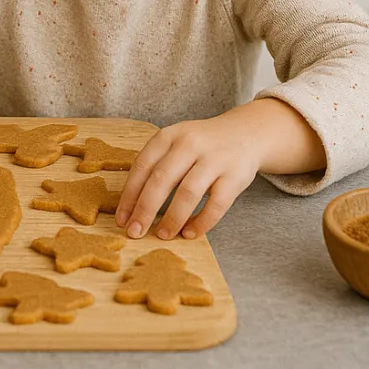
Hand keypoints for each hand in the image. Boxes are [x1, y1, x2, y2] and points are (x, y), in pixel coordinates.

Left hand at [114, 112, 264, 240]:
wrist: (246, 133)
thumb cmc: (202, 145)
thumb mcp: (176, 143)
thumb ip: (157, 166)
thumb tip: (133, 206)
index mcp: (169, 136)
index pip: (143, 166)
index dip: (130, 195)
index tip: (122, 218)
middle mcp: (190, 144)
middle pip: (161, 180)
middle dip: (145, 210)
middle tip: (135, 231)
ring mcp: (214, 159)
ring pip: (188, 193)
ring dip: (172, 218)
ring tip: (162, 234)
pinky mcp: (235, 176)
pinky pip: (216, 204)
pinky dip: (201, 222)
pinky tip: (189, 233)